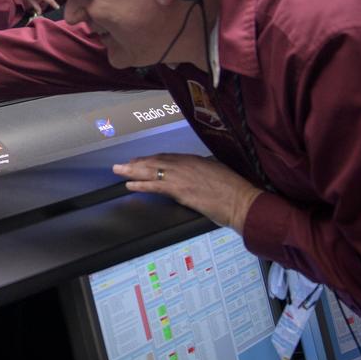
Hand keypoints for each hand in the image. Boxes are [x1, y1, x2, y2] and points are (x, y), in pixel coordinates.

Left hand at [112, 153, 263, 232]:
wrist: (242, 201)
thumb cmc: (234, 190)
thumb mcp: (217, 172)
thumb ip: (203, 170)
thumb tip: (195, 174)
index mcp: (194, 160)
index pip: (167, 158)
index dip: (151, 159)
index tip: (140, 161)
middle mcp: (184, 165)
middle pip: (155, 162)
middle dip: (137, 163)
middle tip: (122, 165)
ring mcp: (180, 177)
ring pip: (151, 171)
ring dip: (132, 171)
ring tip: (119, 171)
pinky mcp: (179, 191)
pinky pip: (155, 186)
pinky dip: (140, 185)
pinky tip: (129, 185)